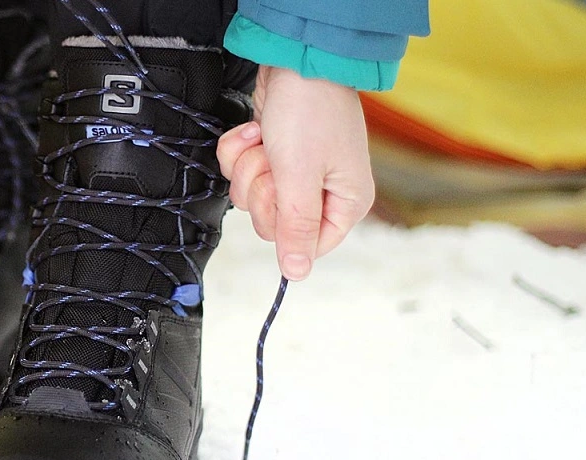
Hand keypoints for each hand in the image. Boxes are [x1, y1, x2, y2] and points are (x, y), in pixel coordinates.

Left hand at [216, 65, 375, 280]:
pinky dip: (240, 149)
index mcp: (345, 203)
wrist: (295, 60)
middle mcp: (322, 191)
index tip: (281, 198)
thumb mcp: (301, 176)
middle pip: (273, 223)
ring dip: (248, 166)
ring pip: (251, 196)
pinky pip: (241, 170)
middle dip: (262, 189)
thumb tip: (296, 274)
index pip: (308, 247)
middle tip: (275, 163)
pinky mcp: (271, 154)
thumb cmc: (310, 111)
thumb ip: (297, 228)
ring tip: (267, 142)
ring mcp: (295, 172)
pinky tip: (257, 131)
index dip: (284, 227)